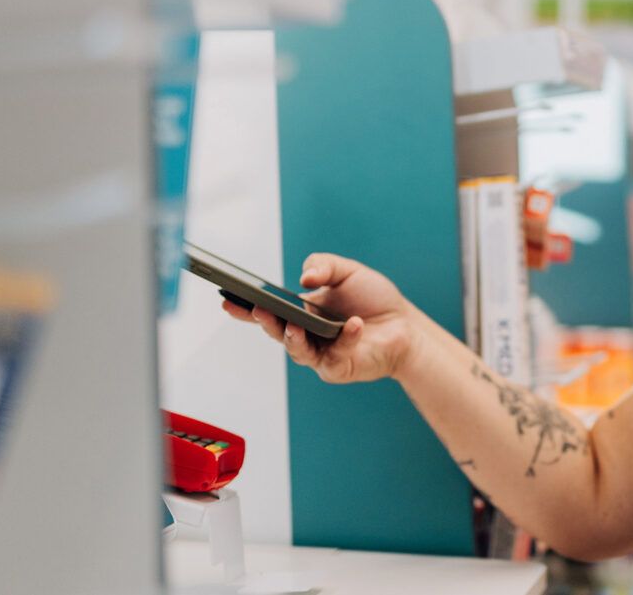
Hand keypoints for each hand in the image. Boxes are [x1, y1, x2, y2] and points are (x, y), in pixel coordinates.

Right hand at [221, 253, 425, 382]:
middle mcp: (305, 334)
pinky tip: (353, 324)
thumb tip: (304, 278)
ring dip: (294, 337)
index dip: (246, 308)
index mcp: (301, 311)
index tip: (228, 301)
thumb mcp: (347, 271)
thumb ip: (324, 266)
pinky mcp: (338, 367)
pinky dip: (345, 338)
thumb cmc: (373, 299)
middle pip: (277, 331)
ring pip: (297, 349)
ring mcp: (320, 353)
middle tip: (259, 310)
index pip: (268, 310)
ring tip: (295, 324)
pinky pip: (335, 356)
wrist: (404, 325)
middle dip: (266, 322)